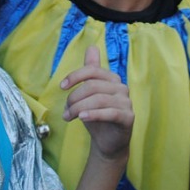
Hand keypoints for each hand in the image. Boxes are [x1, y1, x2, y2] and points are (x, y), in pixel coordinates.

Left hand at [61, 46, 131, 162]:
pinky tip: (82, 118)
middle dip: (74, 98)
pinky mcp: (128, 117)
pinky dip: (93, 114)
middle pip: (93, 86)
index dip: (75, 76)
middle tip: (65, 111)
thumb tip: (92, 47)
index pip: (92, 70)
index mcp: (112, 79)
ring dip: (79, 108)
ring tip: (68, 117)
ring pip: (99, 99)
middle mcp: (121, 88)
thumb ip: (90, 71)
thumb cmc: (97, 115)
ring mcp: (126, 102)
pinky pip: (110, 112)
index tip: (62, 87)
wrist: (107, 142)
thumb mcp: (90, 93)